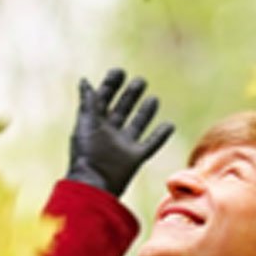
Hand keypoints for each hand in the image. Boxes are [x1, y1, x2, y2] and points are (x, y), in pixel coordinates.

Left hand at [67, 68, 172, 197]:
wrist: (95, 184)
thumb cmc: (87, 154)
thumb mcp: (87, 123)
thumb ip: (88, 102)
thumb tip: (86, 81)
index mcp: (95, 122)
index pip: (104, 99)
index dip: (110, 85)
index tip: (120, 71)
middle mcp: (110, 132)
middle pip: (122, 109)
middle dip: (130, 95)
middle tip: (140, 81)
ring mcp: (123, 145)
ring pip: (137, 124)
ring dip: (145, 112)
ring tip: (153, 99)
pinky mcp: (135, 157)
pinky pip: (150, 144)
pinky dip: (160, 135)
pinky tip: (170, 125)